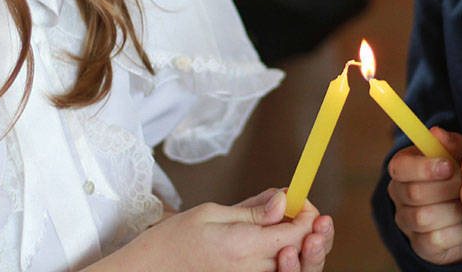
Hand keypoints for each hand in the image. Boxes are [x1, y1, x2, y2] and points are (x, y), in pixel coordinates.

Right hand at [102, 188, 327, 271]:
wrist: (151, 270)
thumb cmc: (174, 240)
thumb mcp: (211, 213)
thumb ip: (252, 210)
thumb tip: (284, 200)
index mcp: (245, 247)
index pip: (299, 233)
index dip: (308, 214)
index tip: (298, 198)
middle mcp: (252, 270)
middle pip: (301, 251)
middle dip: (310, 227)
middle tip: (302, 208)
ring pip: (290, 263)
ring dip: (297, 241)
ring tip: (287, 221)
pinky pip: (272, 270)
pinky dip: (281, 254)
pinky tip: (274, 238)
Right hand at [387, 128, 461, 264]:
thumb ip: (452, 145)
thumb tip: (436, 133)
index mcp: (403, 168)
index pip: (400, 167)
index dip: (423, 167)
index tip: (449, 166)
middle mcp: (399, 194)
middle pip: (414, 193)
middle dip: (446, 189)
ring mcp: (407, 222)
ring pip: (423, 217)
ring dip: (453, 211)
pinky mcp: (420, 245)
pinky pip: (435, 240)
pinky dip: (457, 232)